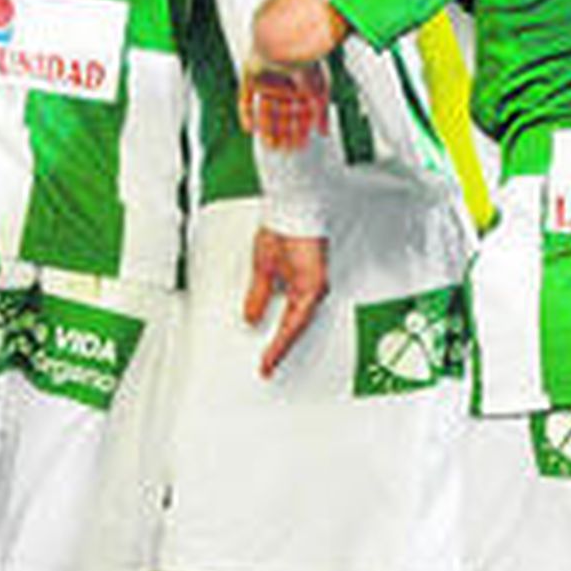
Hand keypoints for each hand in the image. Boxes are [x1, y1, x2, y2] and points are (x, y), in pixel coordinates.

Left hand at [239, 57, 329, 149]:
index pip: (301, 112)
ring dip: (268, 129)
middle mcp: (286, 83)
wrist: (285, 46)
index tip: (300, 147)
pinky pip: (246, 99)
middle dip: (285, 133)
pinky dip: (247, 115)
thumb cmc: (307, 64)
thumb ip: (321, 114)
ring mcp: (267, 80)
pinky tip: (249, 129)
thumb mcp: (321, 93)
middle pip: (283, 114)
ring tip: (270, 146)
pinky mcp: (251, 77)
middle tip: (284, 151)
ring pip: (266, 110)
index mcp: (304, 84)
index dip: (300, 130)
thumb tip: (323, 133)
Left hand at [244, 226, 328, 377]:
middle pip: (299, 324)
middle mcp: (318, 288)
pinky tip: (280, 316)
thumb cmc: (285, 229)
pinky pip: (301, 300)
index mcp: (309, 290)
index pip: (291, 329)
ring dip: (286, 327)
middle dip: (283, 342)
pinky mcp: (312, 271)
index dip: (277, 349)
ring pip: (301, 313)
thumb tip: (252, 317)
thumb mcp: (264, 266)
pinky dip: (289, 311)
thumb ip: (258, 295)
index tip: (266, 365)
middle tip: (268, 361)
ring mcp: (316, 280)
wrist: (295, 205)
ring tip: (272, 345)